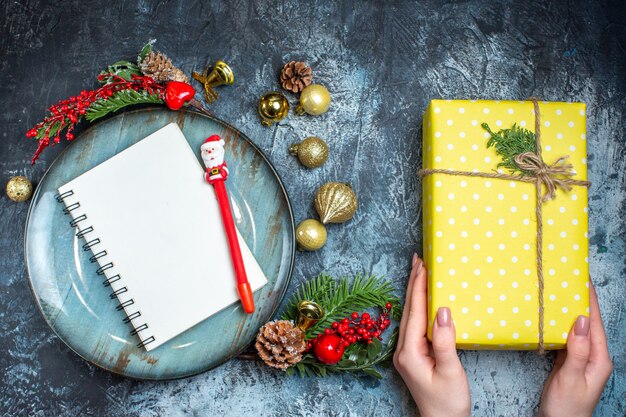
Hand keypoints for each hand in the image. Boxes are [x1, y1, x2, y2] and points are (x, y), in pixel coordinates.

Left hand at [394, 254, 469, 416]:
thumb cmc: (448, 401)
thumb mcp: (450, 371)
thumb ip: (445, 341)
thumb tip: (443, 310)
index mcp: (410, 352)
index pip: (415, 312)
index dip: (419, 287)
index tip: (423, 265)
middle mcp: (404, 350)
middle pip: (409, 310)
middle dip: (413, 283)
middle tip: (418, 259)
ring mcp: (407, 352)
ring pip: (411, 316)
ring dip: (415, 293)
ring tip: (420, 271)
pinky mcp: (414, 355)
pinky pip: (416, 324)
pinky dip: (420, 307)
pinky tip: (425, 299)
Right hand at [538, 282, 612, 416]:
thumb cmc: (567, 407)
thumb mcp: (571, 378)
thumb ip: (578, 350)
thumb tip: (582, 320)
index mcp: (599, 358)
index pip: (596, 323)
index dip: (590, 300)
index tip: (583, 279)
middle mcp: (593, 355)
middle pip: (588, 322)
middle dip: (581, 300)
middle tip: (569, 279)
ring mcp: (581, 358)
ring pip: (576, 328)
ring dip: (569, 310)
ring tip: (560, 292)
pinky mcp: (569, 361)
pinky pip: (566, 337)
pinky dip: (560, 323)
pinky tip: (552, 316)